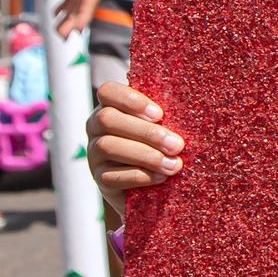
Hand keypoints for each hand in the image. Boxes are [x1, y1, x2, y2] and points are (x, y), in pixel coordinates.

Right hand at [91, 82, 182, 204]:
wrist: (150, 184)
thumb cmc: (160, 144)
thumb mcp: (161, 125)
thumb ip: (162, 115)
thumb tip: (183, 106)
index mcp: (110, 106)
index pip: (108, 92)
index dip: (131, 100)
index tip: (159, 114)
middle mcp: (95, 127)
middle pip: (108, 119)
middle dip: (146, 132)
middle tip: (176, 145)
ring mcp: (93, 154)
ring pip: (108, 146)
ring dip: (146, 155)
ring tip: (174, 164)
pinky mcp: (99, 179)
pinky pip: (112, 176)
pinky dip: (139, 176)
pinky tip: (160, 177)